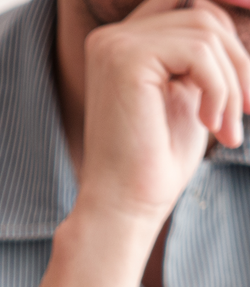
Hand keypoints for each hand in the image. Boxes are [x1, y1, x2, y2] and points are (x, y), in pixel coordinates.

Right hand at [78, 0, 249, 229]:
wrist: (126, 206)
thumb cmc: (156, 162)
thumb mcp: (189, 93)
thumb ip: (203, 53)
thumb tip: (244, 7)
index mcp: (121, 45)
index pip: (190, 5)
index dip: (228, 11)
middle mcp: (110, 38)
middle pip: (204, 14)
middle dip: (237, 62)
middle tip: (246, 111)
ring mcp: (115, 46)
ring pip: (207, 31)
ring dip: (231, 82)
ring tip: (227, 127)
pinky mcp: (126, 59)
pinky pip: (199, 51)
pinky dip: (218, 88)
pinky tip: (209, 124)